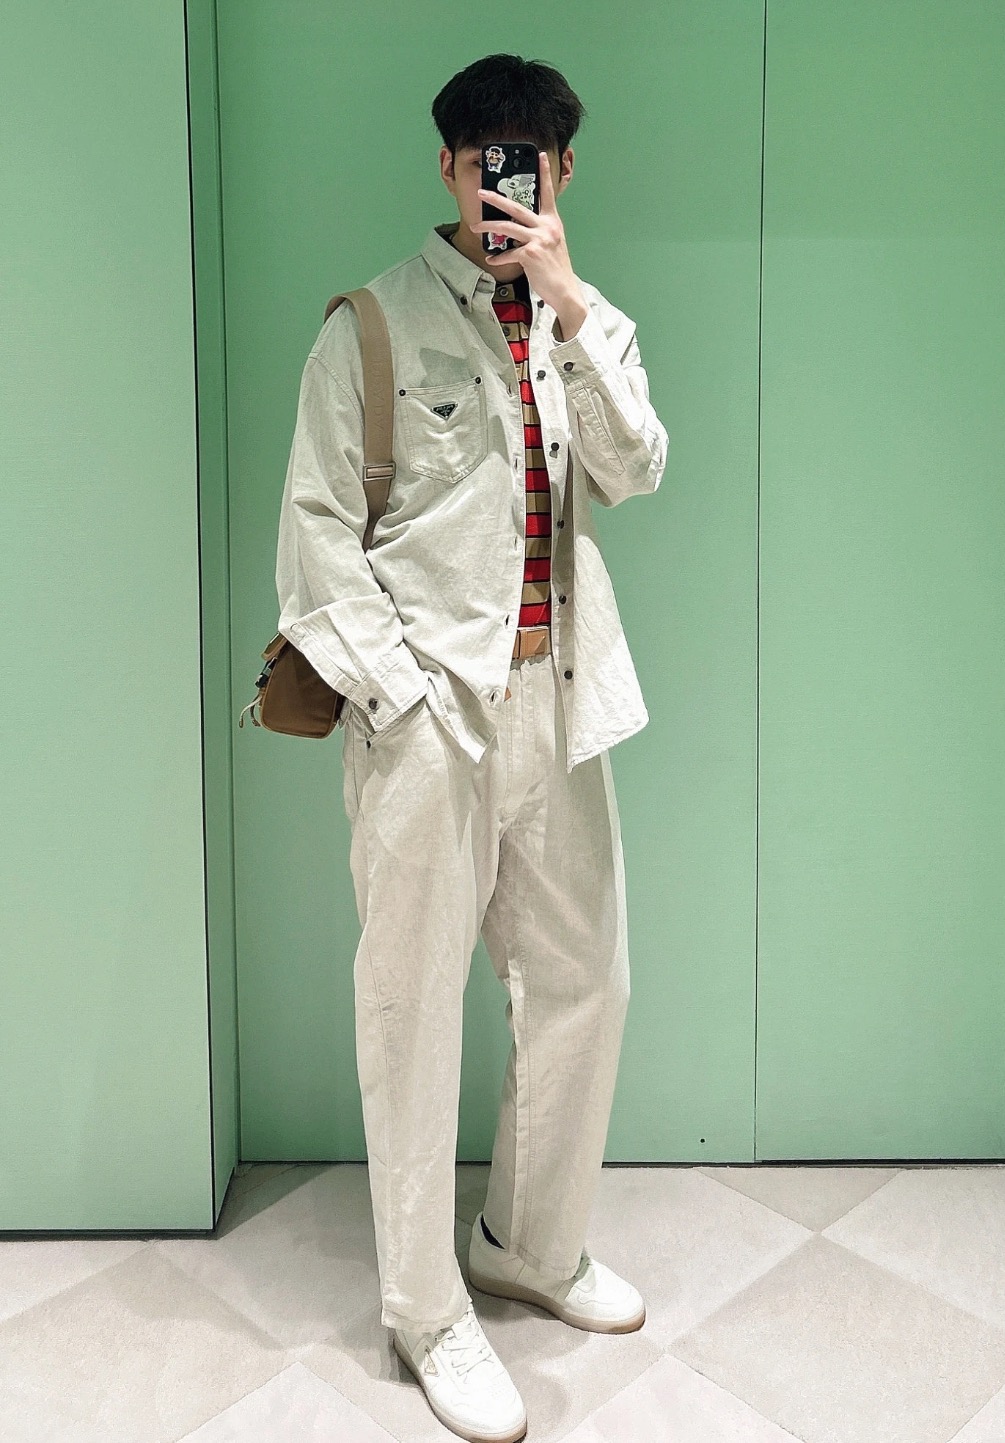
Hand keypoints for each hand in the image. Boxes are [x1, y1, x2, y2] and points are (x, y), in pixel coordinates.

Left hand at [471, 151, 586, 324]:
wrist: (564, 290)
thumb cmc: (556, 268)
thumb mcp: (551, 244)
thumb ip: (537, 232)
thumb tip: (515, 229)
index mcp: (552, 221)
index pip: (548, 193)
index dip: (544, 174)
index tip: (539, 156)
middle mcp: (546, 227)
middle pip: (517, 207)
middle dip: (496, 198)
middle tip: (481, 192)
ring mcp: (539, 240)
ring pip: (507, 227)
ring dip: (488, 226)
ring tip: (474, 227)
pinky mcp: (530, 255)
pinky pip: (508, 253)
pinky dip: (498, 257)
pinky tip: (492, 260)